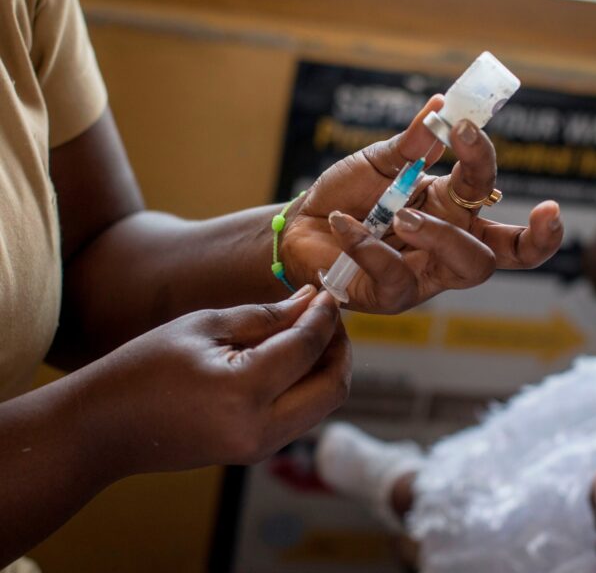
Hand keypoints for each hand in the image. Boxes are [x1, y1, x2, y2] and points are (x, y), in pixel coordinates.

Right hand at [84, 286, 349, 473]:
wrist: (105, 428)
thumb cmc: (143, 368)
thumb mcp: (204, 327)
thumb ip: (266, 316)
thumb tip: (311, 301)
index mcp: (242, 392)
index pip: (307, 348)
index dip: (324, 317)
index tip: (328, 293)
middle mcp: (259, 429)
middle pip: (333, 387)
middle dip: (339, 347)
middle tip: (327, 316)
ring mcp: (260, 448)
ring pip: (324, 405)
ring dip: (328, 367)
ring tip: (311, 332)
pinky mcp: (256, 453)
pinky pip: (302, 416)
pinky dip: (309, 386)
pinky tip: (293, 358)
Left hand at [282, 95, 563, 312]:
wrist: (300, 227)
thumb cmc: (347, 195)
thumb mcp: (380, 161)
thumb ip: (413, 143)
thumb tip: (442, 106)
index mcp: (452, 206)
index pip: (493, 193)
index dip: (493, 162)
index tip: (477, 131)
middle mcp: (449, 243)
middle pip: (510, 251)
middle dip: (536, 238)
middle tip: (546, 211)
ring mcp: (426, 274)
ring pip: (469, 267)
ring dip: (442, 235)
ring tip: (400, 216)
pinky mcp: (391, 296)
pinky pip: (396, 277)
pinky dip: (369, 247)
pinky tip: (342, 224)